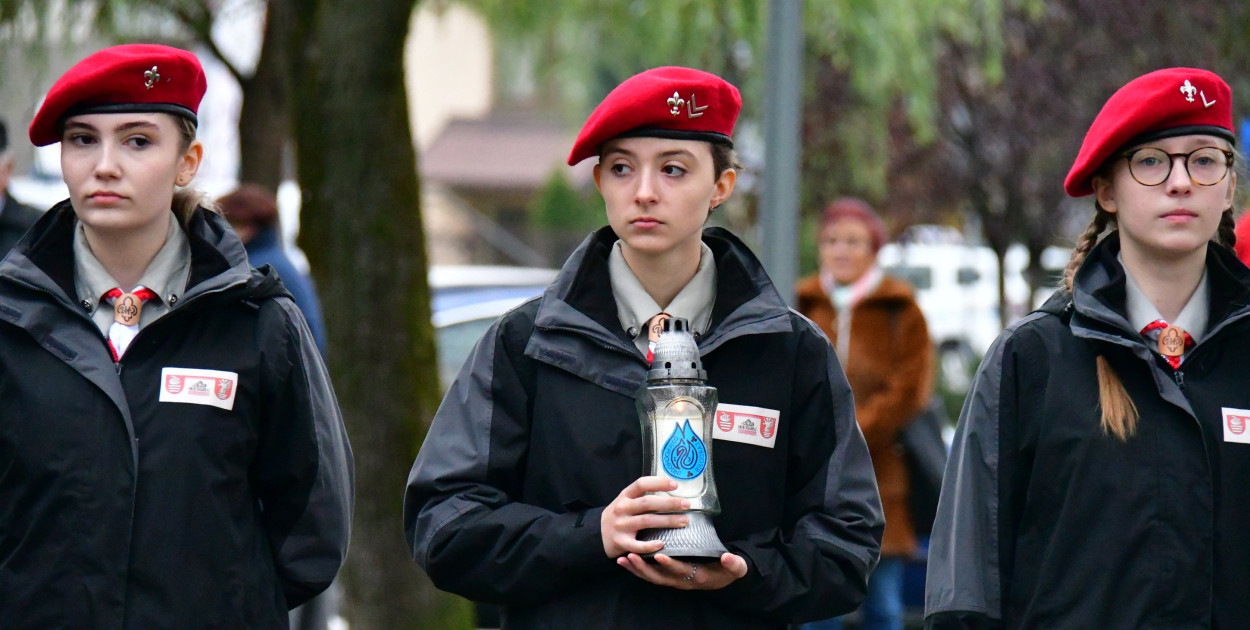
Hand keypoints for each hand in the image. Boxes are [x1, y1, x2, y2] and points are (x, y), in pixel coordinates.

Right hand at [601, 476, 690, 558]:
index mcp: (624, 496)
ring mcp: (621, 525)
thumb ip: (642, 496)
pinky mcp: (621, 542)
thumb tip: (670, 487)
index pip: (641, 484)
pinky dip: (649, 545)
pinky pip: (637, 545)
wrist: (598, 533)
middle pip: (647, 503)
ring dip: (667, 521)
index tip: (675, 484)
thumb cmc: (620, 515)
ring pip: (646, 521)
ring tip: (684, 521)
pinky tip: (662, 544)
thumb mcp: (625, 501)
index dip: (658, 483)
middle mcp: (622, 508)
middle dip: (669, 503)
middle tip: (687, 504)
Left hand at [617, 551, 747, 589]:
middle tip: (630, 556)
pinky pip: (649, 574)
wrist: (723, 577)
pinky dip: (636, 568)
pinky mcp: (667, 576)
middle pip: (659, 577)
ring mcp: (673, 580)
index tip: (659, 556)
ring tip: (622, 559)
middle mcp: (682, 581)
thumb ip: (734, 564)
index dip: (670, 565)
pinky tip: (624, 560)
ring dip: (636, 569)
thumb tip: (728, 558)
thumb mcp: (736, 568)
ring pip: (651, 577)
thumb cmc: (728, 570)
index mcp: (697, 576)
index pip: (681, 571)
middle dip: (643, 568)